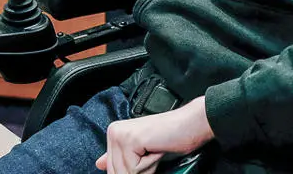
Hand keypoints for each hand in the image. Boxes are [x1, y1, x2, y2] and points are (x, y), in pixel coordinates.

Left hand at [96, 97, 213, 173]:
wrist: (193, 124)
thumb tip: (100, 164)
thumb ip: (120, 157)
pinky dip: (150, 165)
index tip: (146, 159)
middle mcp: (114, 131)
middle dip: (139, 171)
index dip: (131, 172)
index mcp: (114, 132)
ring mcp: (121, 135)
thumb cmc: (173, 137)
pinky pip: (134, 170)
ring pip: (125, 173)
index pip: (112, 168)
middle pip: (116, 172)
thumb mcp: (142, 151)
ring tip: (156, 151)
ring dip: (146, 169)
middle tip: (153, 153)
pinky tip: (157, 149)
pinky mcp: (131, 140)